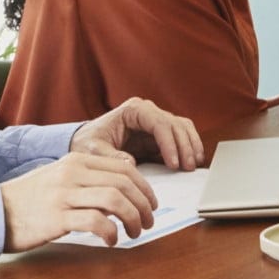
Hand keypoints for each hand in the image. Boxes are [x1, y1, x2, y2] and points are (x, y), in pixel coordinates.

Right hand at [0, 151, 159, 250]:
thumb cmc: (30, 199)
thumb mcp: (60, 177)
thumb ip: (90, 178)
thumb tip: (125, 188)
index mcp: (76, 161)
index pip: (124, 169)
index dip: (145, 188)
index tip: (151, 204)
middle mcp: (71, 174)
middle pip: (124, 184)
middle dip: (144, 205)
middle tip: (148, 222)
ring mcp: (63, 195)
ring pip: (114, 200)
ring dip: (132, 219)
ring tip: (135, 232)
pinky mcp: (56, 218)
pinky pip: (95, 222)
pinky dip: (111, 232)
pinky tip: (111, 241)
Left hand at [70, 97, 203, 169]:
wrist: (86, 143)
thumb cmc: (88, 143)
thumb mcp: (93, 150)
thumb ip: (110, 156)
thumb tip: (131, 163)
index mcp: (133, 110)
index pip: (159, 123)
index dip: (170, 143)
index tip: (173, 164)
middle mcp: (148, 111)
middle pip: (176, 124)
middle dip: (184, 147)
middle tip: (188, 168)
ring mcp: (156, 121)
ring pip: (183, 128)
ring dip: (191, 146)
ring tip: (193, 166)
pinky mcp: (160, 134)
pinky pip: (181, 136)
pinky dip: (189, 147)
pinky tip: (192, 161)